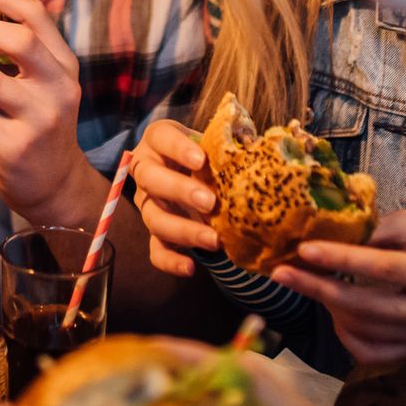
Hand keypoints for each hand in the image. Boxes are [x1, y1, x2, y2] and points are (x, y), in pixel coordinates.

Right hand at [129, 118, 219, 276]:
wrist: (196, 174)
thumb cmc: (209, 151)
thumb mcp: (216, 141)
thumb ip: (232, 141)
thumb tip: (258, 147)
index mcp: (160, 140)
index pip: (161, 138)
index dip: (178, 148)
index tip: (201, 161)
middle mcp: (147, 170)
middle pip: (151, 179)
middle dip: (179, 191)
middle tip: (210, 202)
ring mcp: (148, 203)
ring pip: (152, 217)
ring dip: (182, 230)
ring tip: (213, 240)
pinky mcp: (154, 232)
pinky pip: (155, 249)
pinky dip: (170, 261)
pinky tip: (191, 268)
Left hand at [270, 204, 405, 365]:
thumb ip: (377, 229)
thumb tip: (327, 234)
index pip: (384, 269)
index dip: (342, 260)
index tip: (305, 250)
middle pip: (367, 306)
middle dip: (319, 288)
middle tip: (282, 271)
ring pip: (364, 331)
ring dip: (328, 307)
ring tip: (309, 281)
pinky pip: (371, 353)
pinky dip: (344, 333)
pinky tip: (333, 309)